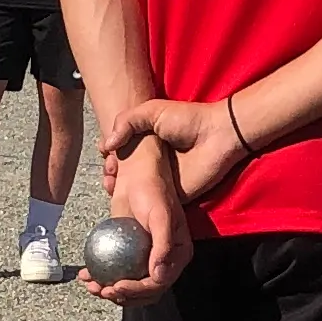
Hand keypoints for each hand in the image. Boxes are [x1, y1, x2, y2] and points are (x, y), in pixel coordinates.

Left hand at [85, 136, 191, 303]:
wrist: (138, 174)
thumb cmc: (153, 191)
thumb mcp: (160, 216)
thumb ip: (163, 246)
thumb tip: (159, 276)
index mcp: (178, 256)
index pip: (158, 283)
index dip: (137, 291)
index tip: (117, 287)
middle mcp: (164, 260)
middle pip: (143, 290)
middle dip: (121, 296)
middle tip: (101, 290)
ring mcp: (145, 258)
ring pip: (128, 283)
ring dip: (108, 290)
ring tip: (91, 285)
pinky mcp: (129, 252)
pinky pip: (116, 270)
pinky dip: (101, 275)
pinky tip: (86, 274)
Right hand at [108, 91, 250, 204]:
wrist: (217, 137)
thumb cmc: (187, 120)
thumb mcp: (152, 111)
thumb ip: (126, 121)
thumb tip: (107, 145)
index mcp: (144, 144)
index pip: (120, 155)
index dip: (110, 159)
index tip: (105, 158)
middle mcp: (149, 164)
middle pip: (123, 175)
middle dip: (111, 178)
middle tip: (109, 177)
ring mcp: (159, 182)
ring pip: (133, 193)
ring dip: (119, 194)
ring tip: (112, 189)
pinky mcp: (170, 198)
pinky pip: (151, 207)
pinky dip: (138, 209)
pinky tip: (125, 206)